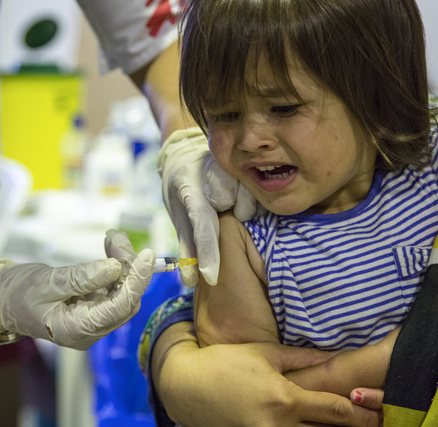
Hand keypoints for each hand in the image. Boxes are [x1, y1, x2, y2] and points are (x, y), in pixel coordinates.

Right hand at [0, 252, 153, 349]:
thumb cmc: (16, 293)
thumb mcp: (46, 282)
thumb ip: (80, 278)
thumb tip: (114, 268)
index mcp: (76, 330)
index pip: (119, 308)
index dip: (136, 281)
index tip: (146, 255)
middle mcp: (90, 329)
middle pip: (125, 299)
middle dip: (129, 267)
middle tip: (117, 238)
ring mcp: (93, 319)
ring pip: (122, 291)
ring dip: (123, 263)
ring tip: (113, 237)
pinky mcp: (92, 307)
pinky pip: (112, 287)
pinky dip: (114, 266)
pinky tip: (110, 246)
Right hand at [155, 324, 381, 426]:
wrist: (187, 388)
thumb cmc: (225, 363)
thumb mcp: (264, 353)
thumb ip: (303, 358)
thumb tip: (337, 357)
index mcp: (284, 399)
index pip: (336, 411)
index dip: (364, 413)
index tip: (382, 409)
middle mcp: (279, 426)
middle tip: (378, 420)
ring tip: (351, 424)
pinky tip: (317, 425)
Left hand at [158, 127, 257, 286]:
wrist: (186, 154)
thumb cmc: (182, 189)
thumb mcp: (179, 216)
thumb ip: (187, 247)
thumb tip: (191, 282)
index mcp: (189, 188)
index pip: (201, 222)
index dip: (207, 251)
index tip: (210, 277)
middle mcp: (210, 174)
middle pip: (230, 205)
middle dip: (230, 217)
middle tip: (223, 211)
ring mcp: (230, 166)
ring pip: (248, 198)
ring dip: (243, 208)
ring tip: (232, 205)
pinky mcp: (244, 165)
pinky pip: (259, 189)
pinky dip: (256, 201)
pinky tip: (246, 200)